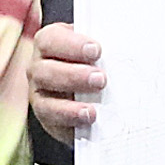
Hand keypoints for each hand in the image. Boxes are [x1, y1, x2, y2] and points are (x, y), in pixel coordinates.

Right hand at [29, 22, 107, 143]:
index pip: (50, 40)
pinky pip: (54, 123)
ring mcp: (40, 96)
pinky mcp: (49, 119)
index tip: (96, 50)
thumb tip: (125, 49)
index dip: (72, 45)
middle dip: (74, 76)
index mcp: (49, 44)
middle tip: (100, 79)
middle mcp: (39, 69)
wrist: (90, 87)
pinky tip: (87, 121)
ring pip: (45, 102)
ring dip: (69, 107)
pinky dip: (71, 123)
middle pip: (45, 72)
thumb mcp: (96, 49)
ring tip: (91, 110)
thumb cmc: (92, 60)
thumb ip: (103, 48)